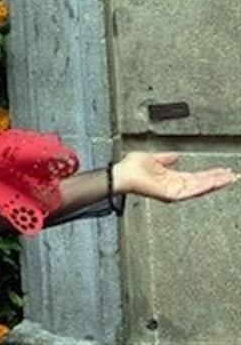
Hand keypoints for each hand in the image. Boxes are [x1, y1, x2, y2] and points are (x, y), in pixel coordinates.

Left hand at [114, 152, 237, 202]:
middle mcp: (175, 186)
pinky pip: (191, 191)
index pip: (196, 177)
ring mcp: (173, 191)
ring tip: (229, 178)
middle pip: (201, 183)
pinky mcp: (170, 195)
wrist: (121, 173)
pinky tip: (215, 183)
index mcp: (171, 178)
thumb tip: (176, 156)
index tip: (223, 170)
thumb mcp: (153, 158)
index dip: (210, 174)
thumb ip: (166, 158)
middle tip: (232, 175)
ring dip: (215, 182)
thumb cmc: (131, 167)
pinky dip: (204, 186)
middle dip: (217, 179)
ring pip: (199, 187)